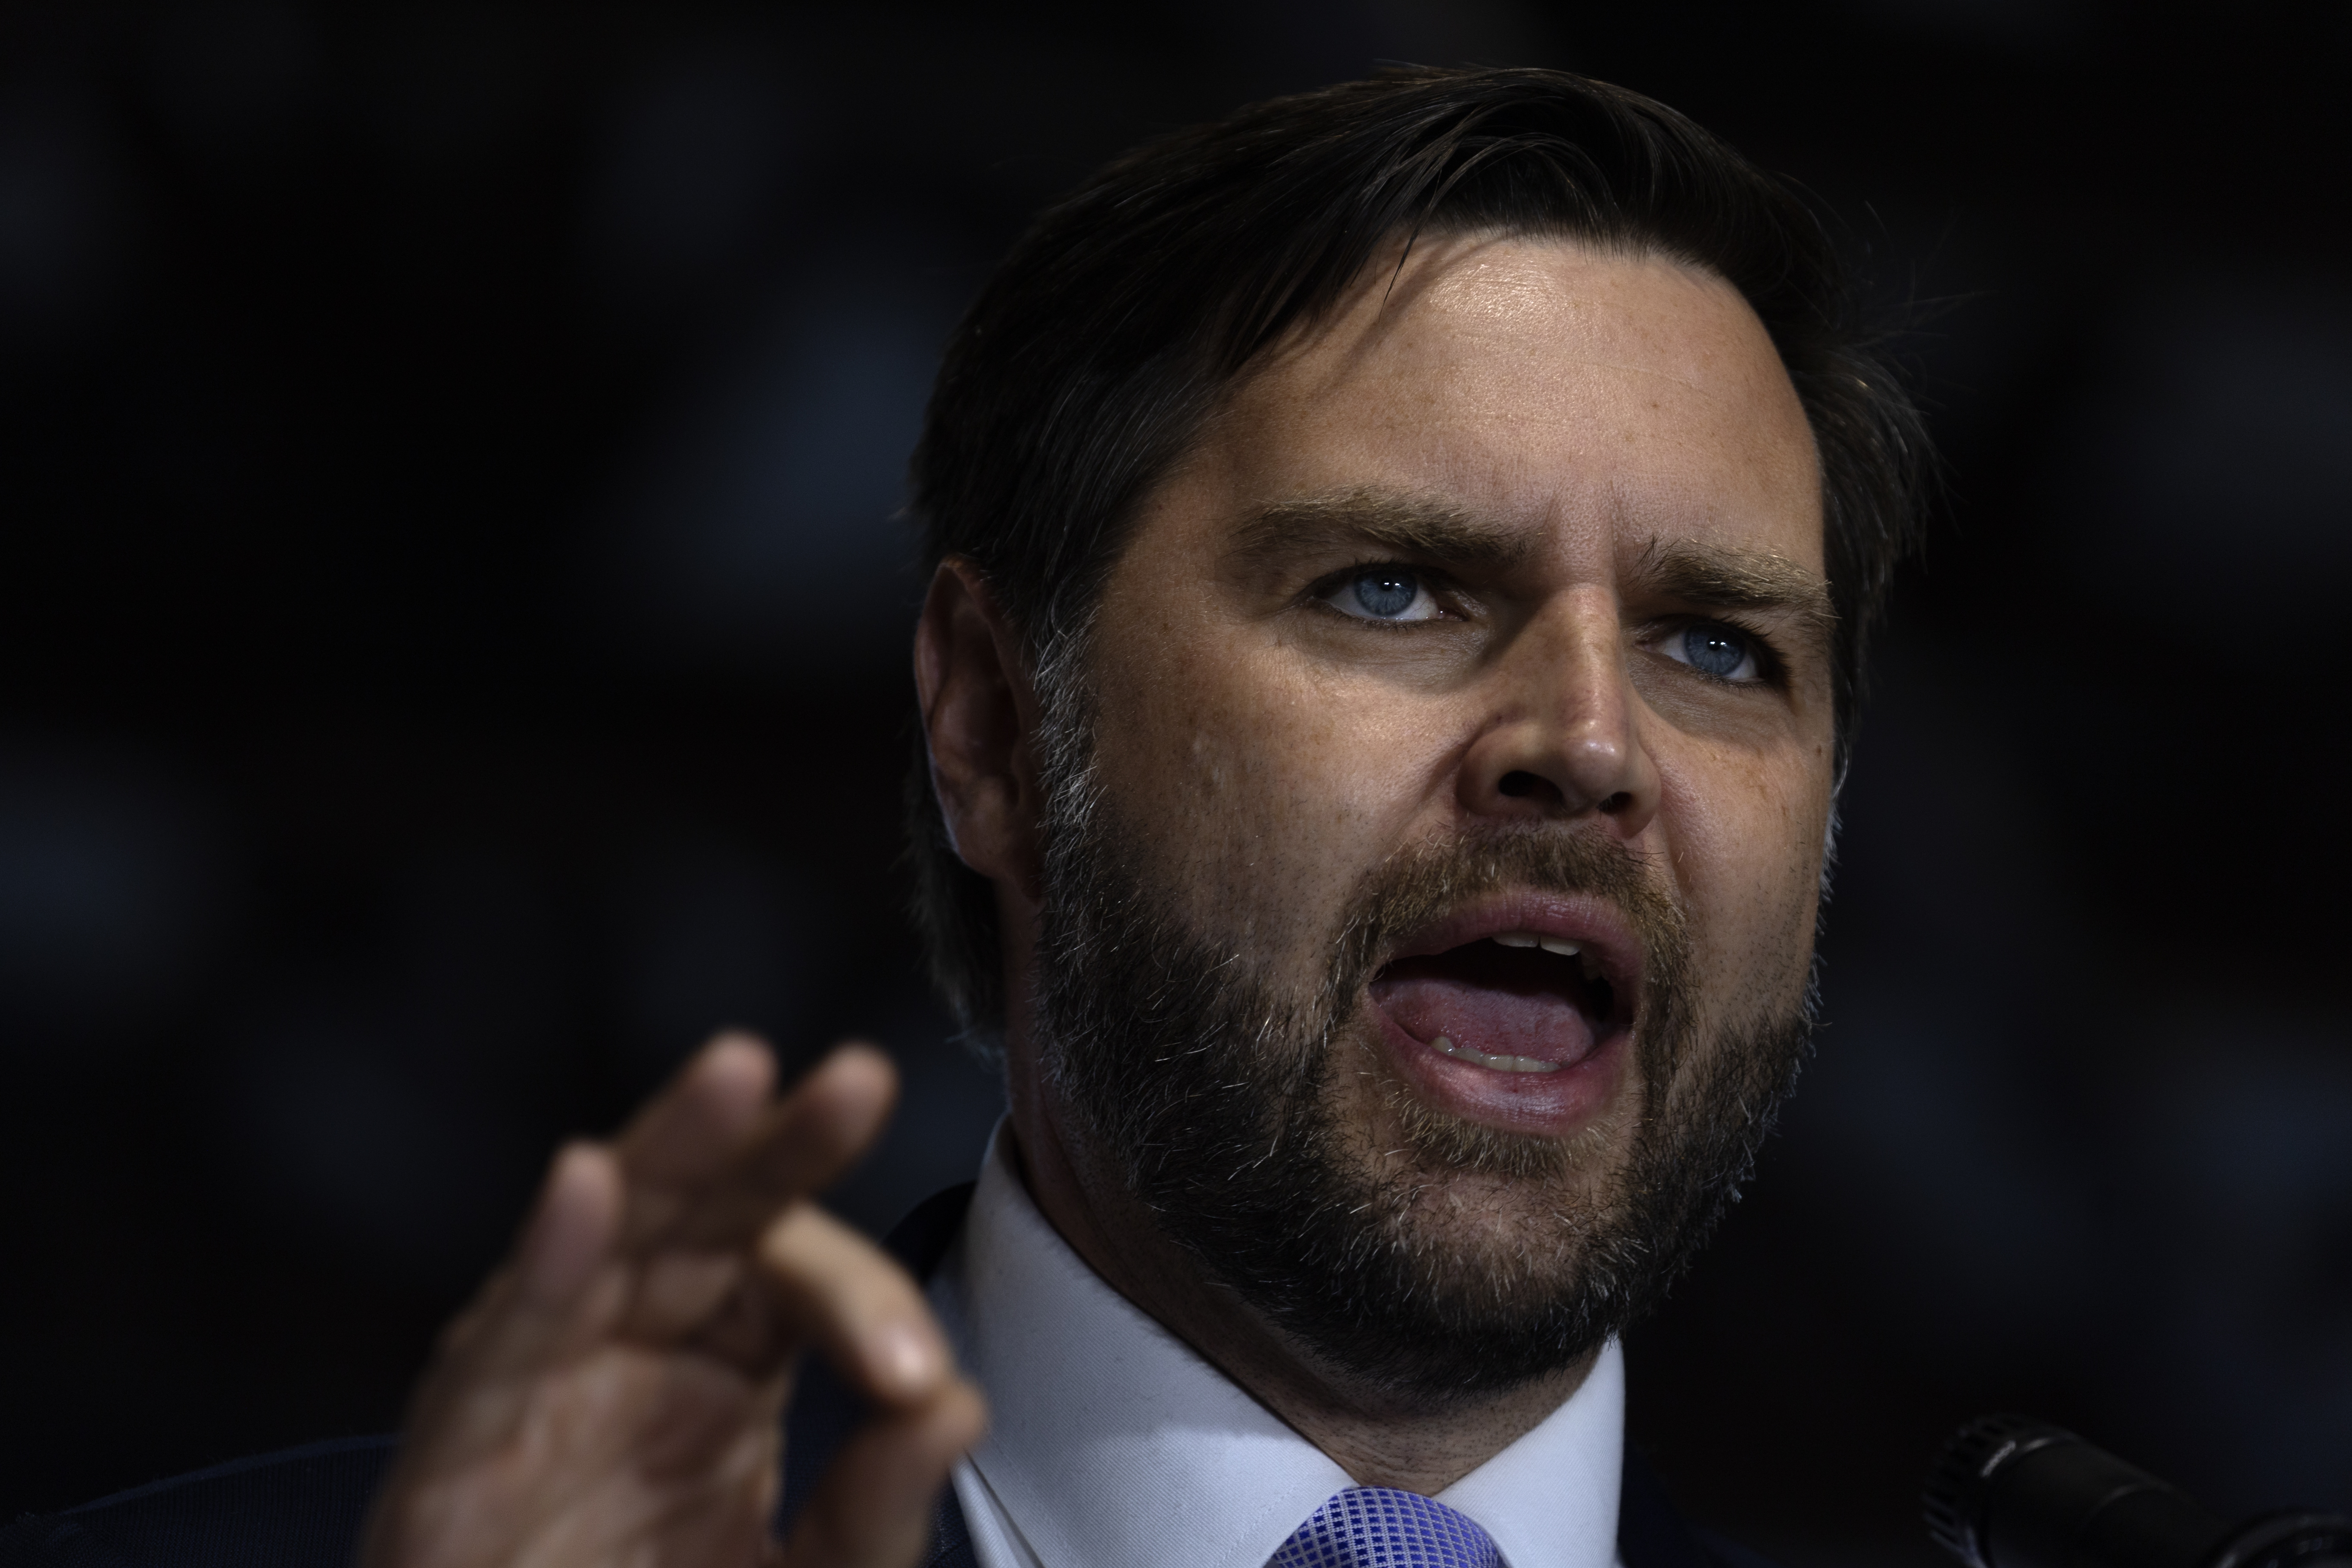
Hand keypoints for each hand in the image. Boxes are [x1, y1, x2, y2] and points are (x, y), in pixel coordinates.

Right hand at [356, 1034, 986, 1567]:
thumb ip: (877, 1504)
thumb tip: (959, 1403)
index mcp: (723, 1367)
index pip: (800, 1278)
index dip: (863, 1303)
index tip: (914, 1375)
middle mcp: (631, 1352)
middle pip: (705, 1213)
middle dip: (776, 1142)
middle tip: (859, 1079)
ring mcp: (540, 1391)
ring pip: (602, 1238)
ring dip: (669, 1149)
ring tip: (737, 1072)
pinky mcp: (456, 1459)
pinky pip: (499, 1347)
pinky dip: (543, 1262)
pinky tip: (584, 1183)